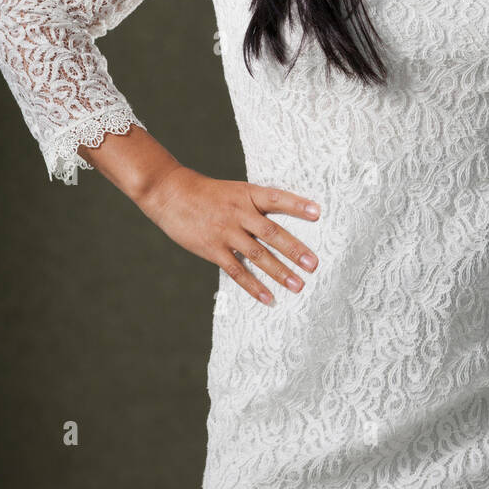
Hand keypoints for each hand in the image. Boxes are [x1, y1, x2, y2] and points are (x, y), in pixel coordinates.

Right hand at [135, 164, 320, 305]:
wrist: (171, 193)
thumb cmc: (208, 193)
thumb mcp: (235, 191)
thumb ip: (256, 205)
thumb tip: (283, 221)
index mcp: (247, 194)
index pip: (277, 198)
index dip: (297, 205)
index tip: (318, 213)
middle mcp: (239, 213)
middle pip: (272, 232)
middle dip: (294, 249)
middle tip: (314, 264)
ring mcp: (226, 232)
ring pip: (257, 255)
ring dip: (279, 272)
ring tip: (298, 285)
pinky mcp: (213, 249)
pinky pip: (237, 271)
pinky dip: (253, 286)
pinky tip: (268, 298)